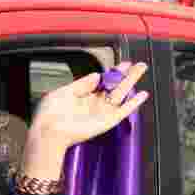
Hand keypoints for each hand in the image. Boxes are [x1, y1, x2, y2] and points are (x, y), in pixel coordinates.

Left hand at [30, 61, 149, 151]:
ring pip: (121, 93)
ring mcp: (102, 111)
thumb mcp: (65, 92)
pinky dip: (134, 103)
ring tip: (142, 68)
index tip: (123, 63)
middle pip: (115, 85)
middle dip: (126, 74)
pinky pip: (124, 110)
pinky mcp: (107, 121)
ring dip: (132, 81)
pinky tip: (143, 94)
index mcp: (83, 95)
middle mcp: (94, 103)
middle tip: (138, 64)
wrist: (51, 131)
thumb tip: (97, 74)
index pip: (103, 81)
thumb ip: (82, 83)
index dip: (113, 72)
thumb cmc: (51, 114)